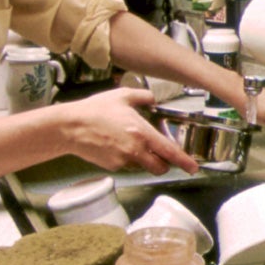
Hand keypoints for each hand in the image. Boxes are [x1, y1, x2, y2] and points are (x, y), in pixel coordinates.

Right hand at [57, 88, 199, 175]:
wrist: (71, 127)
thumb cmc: (95, 110)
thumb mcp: (122, 96)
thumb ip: (143, 97)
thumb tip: (152, 99)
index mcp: (141, 132)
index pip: (169, 152)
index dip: (184, 162)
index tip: (193, 167)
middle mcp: (135, 150)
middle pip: (159, 167)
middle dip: (165, 164)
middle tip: (164, 157)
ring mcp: (123, 160)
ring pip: (142, 166)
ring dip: (144, 160)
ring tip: (130, 143)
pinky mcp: (112, 167)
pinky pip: (126, 165)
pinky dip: (127, 159)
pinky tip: (116, 145)